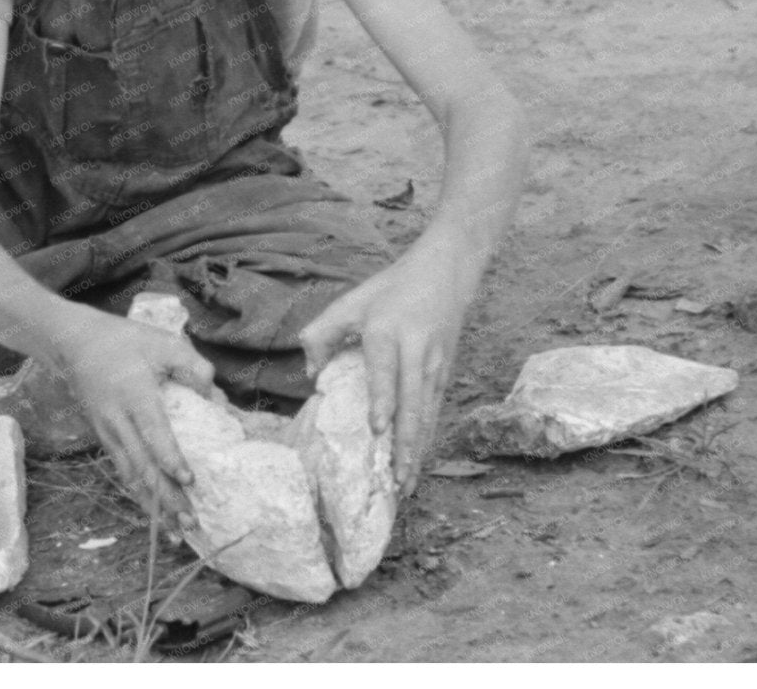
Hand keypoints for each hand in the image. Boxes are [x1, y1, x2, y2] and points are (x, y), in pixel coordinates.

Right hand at [47, 309, 215, 519]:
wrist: (75, 344)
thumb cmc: (124, 341)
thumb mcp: (161, 341)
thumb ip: (191, 364)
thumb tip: (215, 392)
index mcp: (134, 395)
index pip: (153, 431)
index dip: (170, 457)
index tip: (190, 479)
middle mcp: (118, 420)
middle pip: (143, 465)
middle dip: (167, 498)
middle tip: (191, 522)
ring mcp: (109, 433)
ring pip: (132, 476)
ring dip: (154, 506)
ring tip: (176, 532)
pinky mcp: (106, 440)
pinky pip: (125, 473)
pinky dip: (141, 496)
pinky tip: (157, 516)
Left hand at [298, 250, 474, 494]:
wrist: (445, 272)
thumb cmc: (391, 289)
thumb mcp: (352, 301)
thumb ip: (323, 333)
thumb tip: (311, 374)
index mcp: (388, 332)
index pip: (385, 371)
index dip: (382, 401)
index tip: (377, 429)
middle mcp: (415, 352)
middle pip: (413, 403)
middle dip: (406, 444)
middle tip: (397, 479)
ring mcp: (434, 365)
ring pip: (427, 414)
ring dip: (418, 451)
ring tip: (407, 484)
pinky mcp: (445, 373)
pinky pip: (435, 411)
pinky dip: (426, 439)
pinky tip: (418, 462)